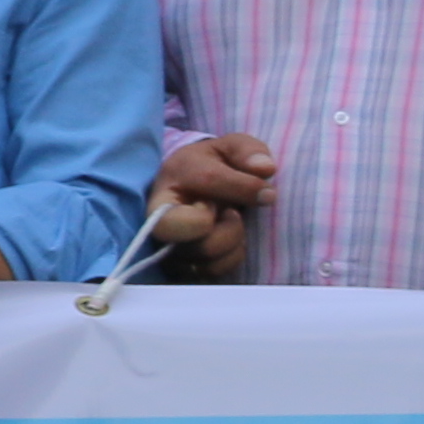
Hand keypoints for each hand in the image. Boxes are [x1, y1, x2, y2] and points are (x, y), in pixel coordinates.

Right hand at [148, 131, 274, 278]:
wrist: (189, 188)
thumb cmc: (211, 168)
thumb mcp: (229, 149)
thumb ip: (248, 151)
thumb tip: (265, 168)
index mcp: (172, 177)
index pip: (207, 181)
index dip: (241, 187)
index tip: (263, 191)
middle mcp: (157, 215)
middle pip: (190, 236)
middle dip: (227, 231)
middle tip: (233, 214)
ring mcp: (164, 246)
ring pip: (205, 260)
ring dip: (232, 243)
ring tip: (230, 224)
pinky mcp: (177, 267)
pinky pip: (210, 273)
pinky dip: (230, 258)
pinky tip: (228, 240)